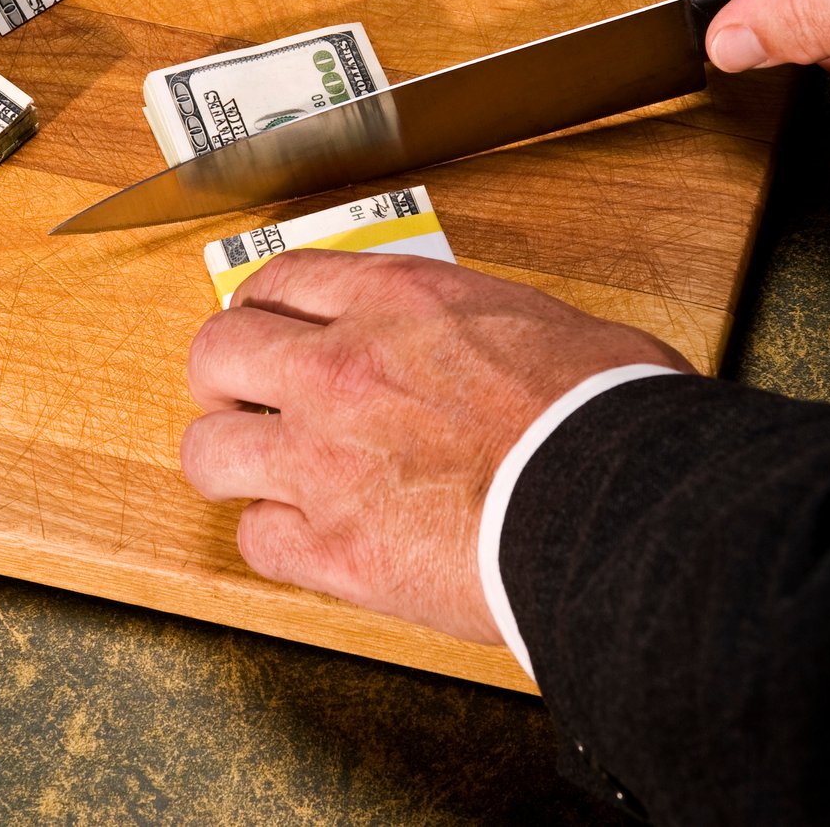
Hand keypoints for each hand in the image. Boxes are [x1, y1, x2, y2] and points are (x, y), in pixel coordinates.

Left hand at [180, 250, 692, 642]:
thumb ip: (482, 326)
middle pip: (218, 351)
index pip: (282, 279)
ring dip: (230, 462)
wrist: (619, 503)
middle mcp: (341, 370)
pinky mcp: (334, 550)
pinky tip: (307, 542)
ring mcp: (325, 461)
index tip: (268, 326)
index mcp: (397, 301)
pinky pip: (257, 543)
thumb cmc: (607, 415)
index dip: (263, 306)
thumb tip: (496, 346)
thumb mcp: (545, 322)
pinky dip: (278, 543)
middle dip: (221, 376)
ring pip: (210, 452)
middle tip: (238, 397)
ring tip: (254, 475)